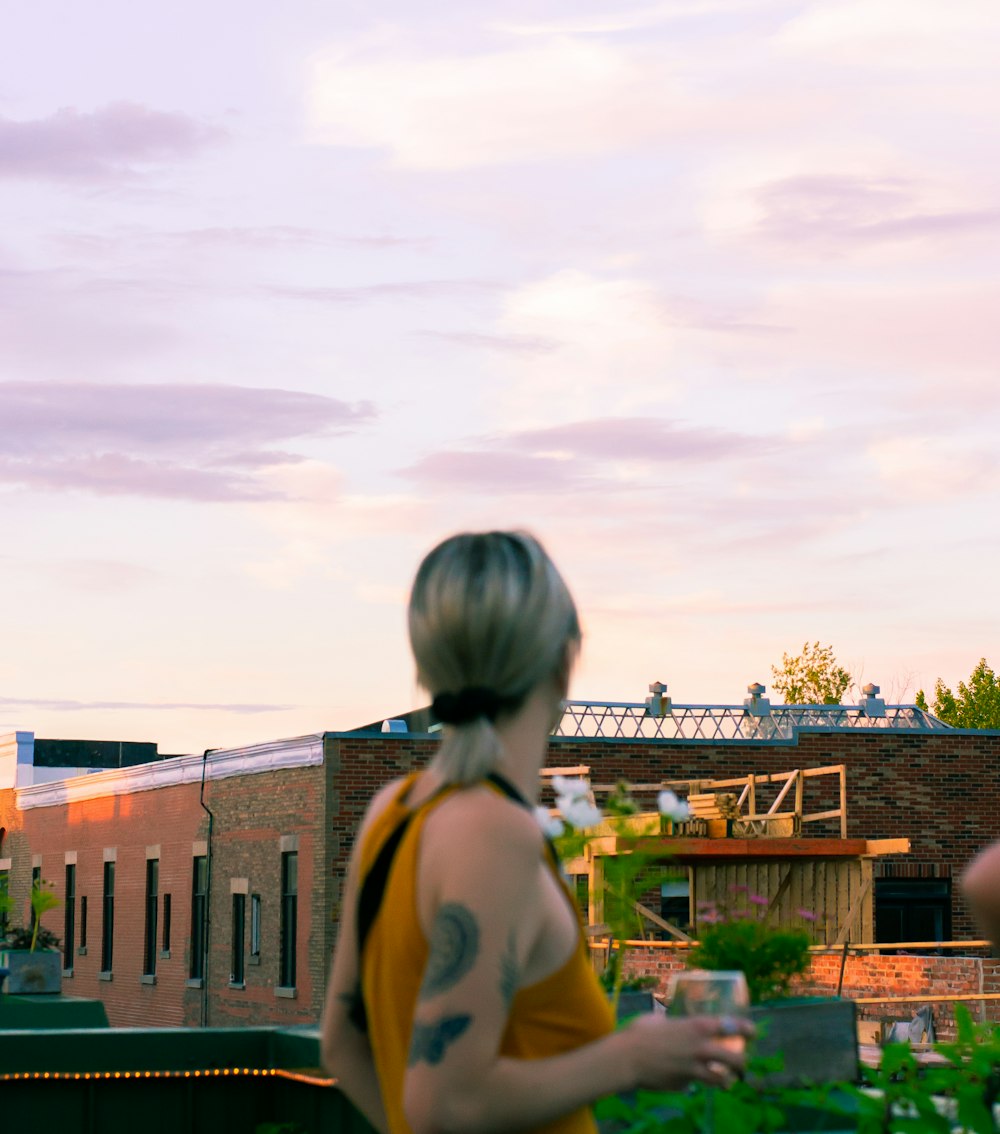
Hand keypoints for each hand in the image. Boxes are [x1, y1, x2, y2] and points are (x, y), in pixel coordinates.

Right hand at [622, 1013, 753, 1089]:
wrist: (628, 1058)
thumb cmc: (641, 1032)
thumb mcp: (661, 1020)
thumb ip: (673, 1024)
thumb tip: (671, 1024)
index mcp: (698, 1027)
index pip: (732, 1026)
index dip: (747, 1029)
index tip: (752, 1032)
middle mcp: (702, 1048)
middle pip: (736, 1059)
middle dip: (743, 1063)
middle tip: (741, 1064)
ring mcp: (695, 1069)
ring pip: (723, 1079)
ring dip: (726, 1080)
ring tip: (726, 1079)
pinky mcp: (686, 1084)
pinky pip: (697, 1084)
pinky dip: (697, 1082)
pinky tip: (689, 1078)